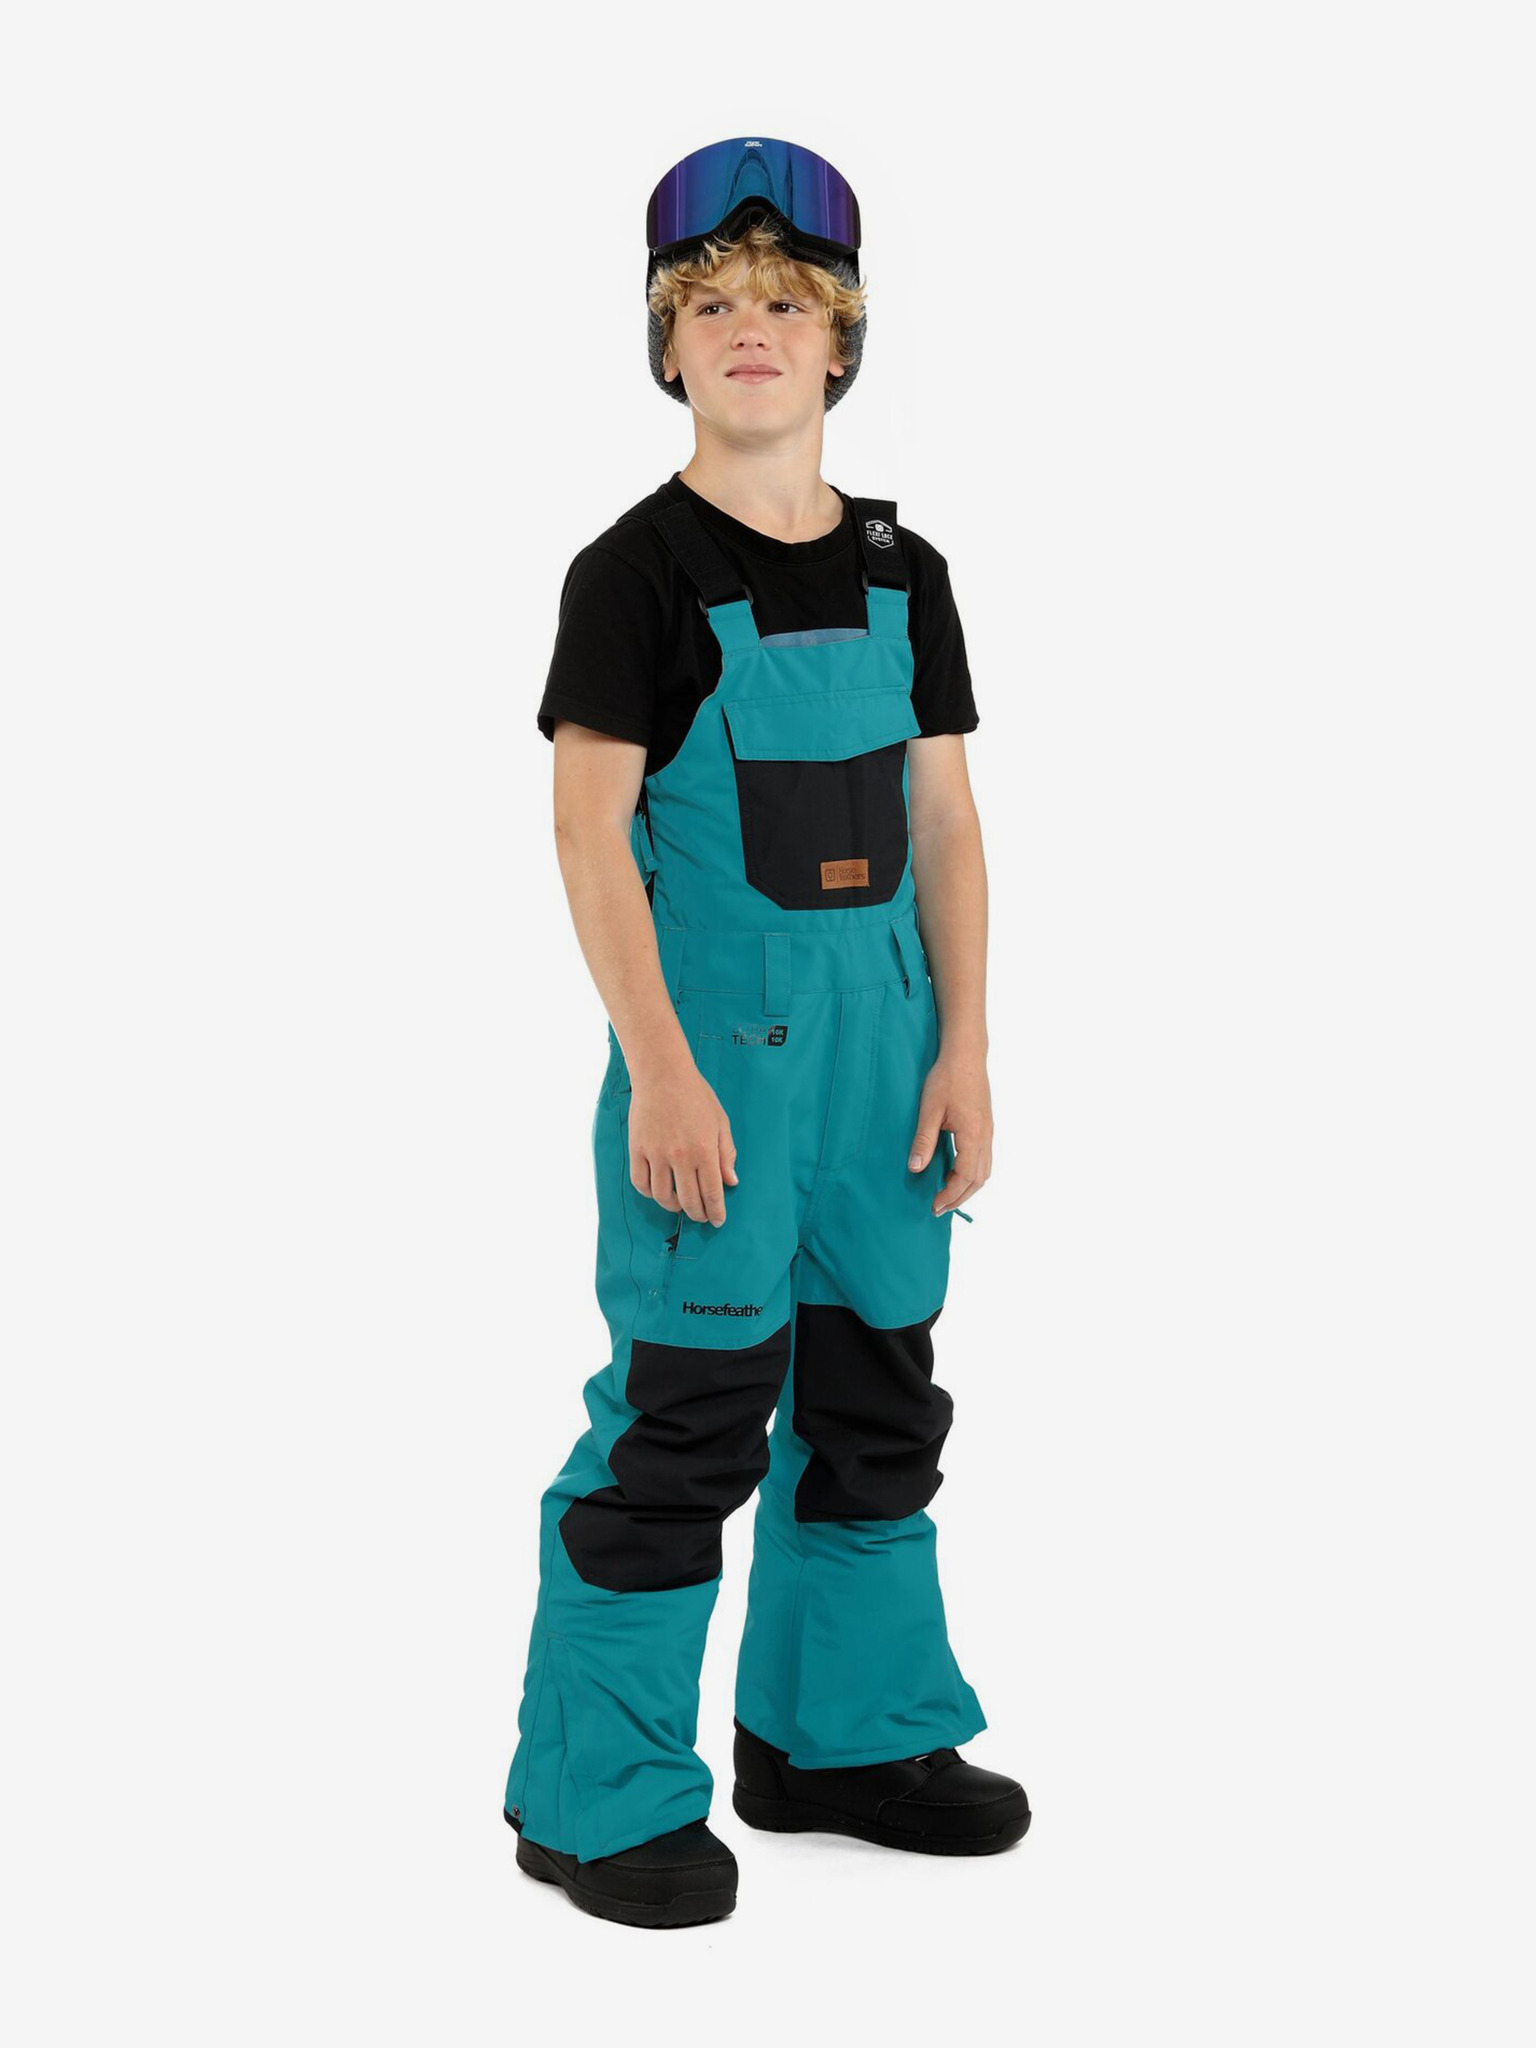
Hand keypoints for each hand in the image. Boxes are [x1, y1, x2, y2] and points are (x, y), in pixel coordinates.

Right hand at [629, 1060, 738, 1224]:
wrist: (663, 1074)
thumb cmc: (695, 1095)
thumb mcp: (720, 1122)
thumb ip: (726, 1154)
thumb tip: (731, 1181)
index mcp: (704, 1150)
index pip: (711, 1193)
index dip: (715, 1211)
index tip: (718, 1220)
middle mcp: (680, 1156)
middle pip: (688, 1200)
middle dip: (697, 1214)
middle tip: (702, 1217)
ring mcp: (656, 1153)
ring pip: (662, 1196)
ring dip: (673, 1207)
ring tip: (681, 1205)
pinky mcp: (637, 1149)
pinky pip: (641, 1182)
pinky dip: (650, 1193)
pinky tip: (660, 1191)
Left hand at [907, 1049, 991, 1215]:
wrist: (965, 1054)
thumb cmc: (946, 1078)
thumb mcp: (929, 1110)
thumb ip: (924, 1140)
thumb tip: (915, 1168)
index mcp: (973, 1134)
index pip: (965, 1176)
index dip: (950, 1194)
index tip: (934, 1205)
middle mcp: (985, 1136)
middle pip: (979, 1179)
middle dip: (960, 1197)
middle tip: (939, 1208)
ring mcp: (988, 1131)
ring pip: (985, 1171)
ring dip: (968, 1188)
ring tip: (948, 1196)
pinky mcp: (986, 1126)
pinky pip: (985, 1159)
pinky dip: (972, 1174)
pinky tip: (956, 1173)